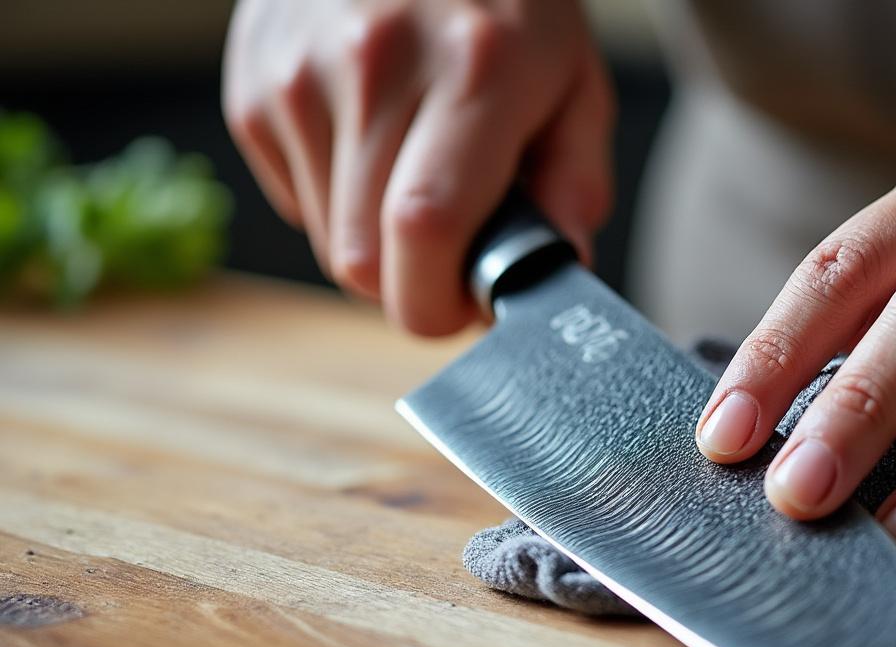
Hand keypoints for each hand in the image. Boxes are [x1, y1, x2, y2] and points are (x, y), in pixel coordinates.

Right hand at [223, 0, 612, 333]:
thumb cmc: (505, 5)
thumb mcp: (573, 78)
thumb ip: (577, 179)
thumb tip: (558, 265)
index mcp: (473, 69)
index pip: (426, 227)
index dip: (438, 301)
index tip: (464, 304)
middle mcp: (373, 67)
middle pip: (363, 260)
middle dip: (412, 283)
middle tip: (455, 246)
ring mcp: (298, 75)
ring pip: (328, 243)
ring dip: (376, 243)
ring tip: (413, 175)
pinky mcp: (253, 87)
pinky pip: (296, 203)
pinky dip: (338, 201)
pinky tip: (369, 142)